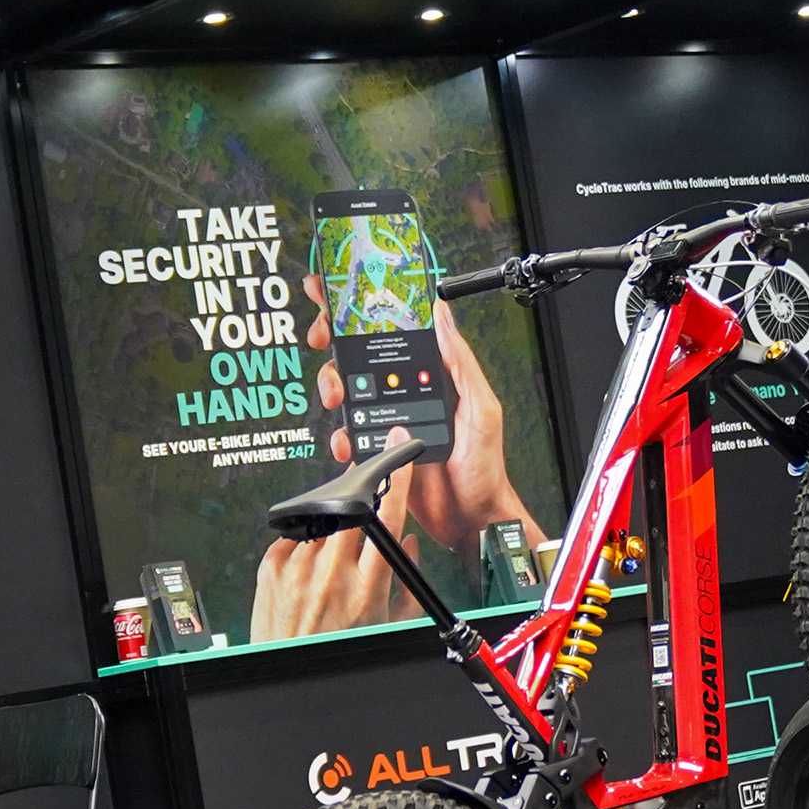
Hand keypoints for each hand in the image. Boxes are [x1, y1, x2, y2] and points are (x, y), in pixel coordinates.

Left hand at [252, 471, 410, 641]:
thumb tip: (410, 544)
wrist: (287, 671)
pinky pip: (295, 535)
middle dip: (358, 504)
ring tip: (327, 566)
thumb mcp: (386, 624)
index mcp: (367, 587)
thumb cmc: (340, 648)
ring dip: (330, 531)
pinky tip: (307, 570)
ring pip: (323, 523)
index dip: (397, 485)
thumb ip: (406, 583)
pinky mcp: (271, 567)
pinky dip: (305, 543)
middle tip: (358, 512)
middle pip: (352, 513)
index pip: (387, 521)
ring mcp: (298, 567)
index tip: (400, 462)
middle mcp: (332, 573)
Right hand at [306, 285, 540, 560]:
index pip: (396, 333)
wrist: (470, 517)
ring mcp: (388, 419)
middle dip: (334, 339)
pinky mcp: (376, 449)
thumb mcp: (481, 405)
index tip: (339, 291)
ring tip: (337, 393)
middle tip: (323, 336)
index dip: (366, 309)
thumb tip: (443, 316)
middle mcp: (405, 393)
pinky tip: (347, 440)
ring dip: (333, 385)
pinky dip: (339, 435)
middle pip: (359, 354)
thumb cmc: (485, 464)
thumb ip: (460, 362)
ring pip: (346, 390)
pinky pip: (347, 435)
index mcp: (430, 375)